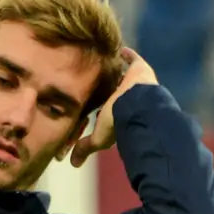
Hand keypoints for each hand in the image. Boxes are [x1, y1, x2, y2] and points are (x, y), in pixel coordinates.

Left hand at [70, 47, 157, 167]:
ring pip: (121, 75)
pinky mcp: (139, 69)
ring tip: (104, 62)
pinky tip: (119, 49)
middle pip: (113, 90)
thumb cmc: (119, 123)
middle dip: (107, 87)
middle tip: (96, 79)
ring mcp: (133, 83)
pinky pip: (133, 59)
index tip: (91, 105)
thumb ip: (86, 147)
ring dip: (114, 70)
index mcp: (117, 112)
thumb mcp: (100, 138)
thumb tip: (73, 164)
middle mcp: (126, 97)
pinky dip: (127, 55)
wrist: (140, 108)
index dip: (98, 107)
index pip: (105, 108)